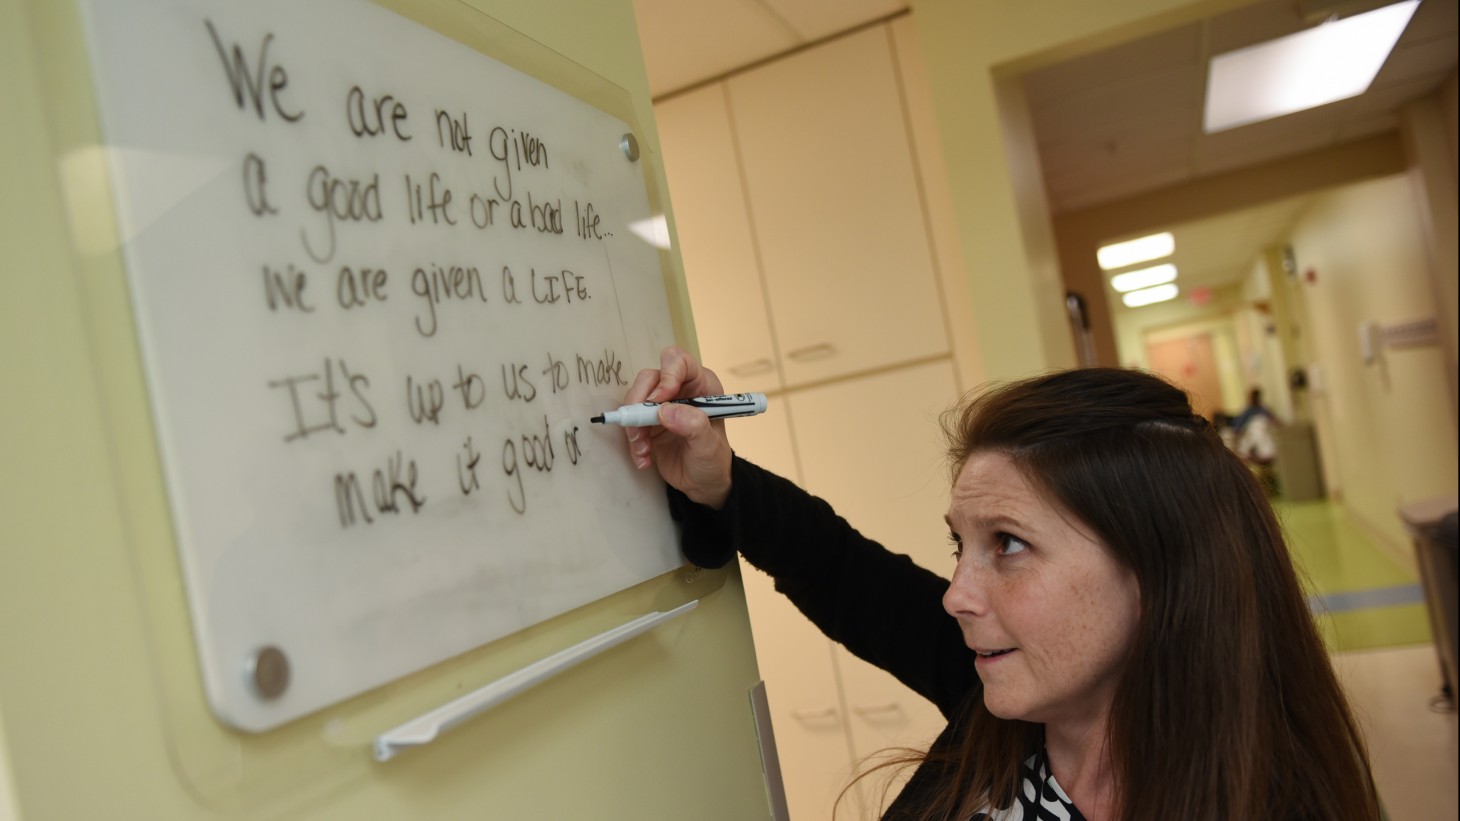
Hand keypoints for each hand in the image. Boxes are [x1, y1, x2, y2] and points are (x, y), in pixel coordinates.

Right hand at [623, 346, 732, 508]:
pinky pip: (630, 423)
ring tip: (644, 450)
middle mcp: (679, 390)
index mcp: (700, 385)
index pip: (678, 362)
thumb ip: (693, 426)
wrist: (703, 482)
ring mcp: (661, 405)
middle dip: (639, 402)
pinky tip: (644, 459)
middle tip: (639, 428)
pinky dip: (633, 442)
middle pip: (649, 378)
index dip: (666, 375)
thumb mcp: (709, 446)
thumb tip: (666, 411)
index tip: (659, 400)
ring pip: (635, 400)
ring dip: (634, 426)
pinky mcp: (647, 422)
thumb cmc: (713, 459)